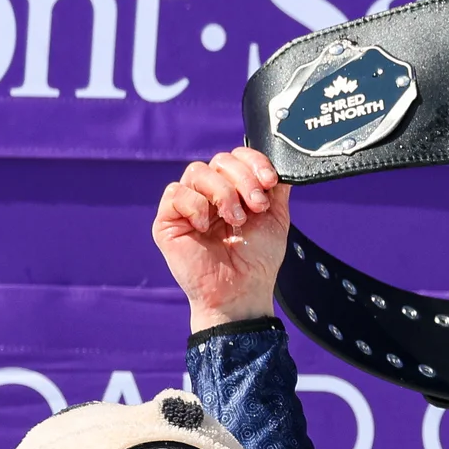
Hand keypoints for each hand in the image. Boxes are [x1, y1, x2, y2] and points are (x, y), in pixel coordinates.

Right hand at [155, 148, 289, 334]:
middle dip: (243, 179)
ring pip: (197, 171)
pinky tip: (205, 227)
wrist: (242, 292)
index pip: (236, 156)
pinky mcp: (167, 221)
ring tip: (236, 220)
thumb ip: (276, 188)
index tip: (270, 182)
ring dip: (223, 192)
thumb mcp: (276, 218)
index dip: (253, 162)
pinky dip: (196, 206)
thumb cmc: (257, 261)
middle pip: (219, 160)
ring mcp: (187, 206)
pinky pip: (176, 193)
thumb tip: (280, 164)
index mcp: (233, 190)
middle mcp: (209, 194)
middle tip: (256, 206)